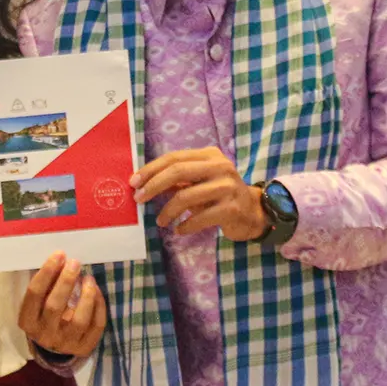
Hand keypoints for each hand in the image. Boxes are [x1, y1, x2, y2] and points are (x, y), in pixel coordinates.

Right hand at [18, 253, 106, 358]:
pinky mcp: (84, 347)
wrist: (53, 348)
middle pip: (54, 306)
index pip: (34, 294)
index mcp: (28, 321)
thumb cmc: (44, 316)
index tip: (59, 255)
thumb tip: (61, 260)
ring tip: (88, 278)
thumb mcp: (38, 303)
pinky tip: (96, 291)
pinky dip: (99, 306)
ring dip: (86, 295)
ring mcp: (65, 343)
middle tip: (74, 263)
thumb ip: (46, 285)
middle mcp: (44, 334)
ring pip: (79, 320)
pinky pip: (96, 326)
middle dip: (66, 281)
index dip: (47, 272)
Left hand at [132, 149, 268, 240]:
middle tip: (139, 199)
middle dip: (153, 186)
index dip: (151, 169)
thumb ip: (178, 179)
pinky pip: (200, 218)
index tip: (134, 182)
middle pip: (178, 171)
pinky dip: (185, 225)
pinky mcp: (231, 209)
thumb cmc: (219, 195)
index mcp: (210, 155)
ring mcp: (227, 187)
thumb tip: (143, 183)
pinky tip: (179, 230)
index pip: (174, 157)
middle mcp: (220, 167)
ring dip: (168, 211)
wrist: (252, 212)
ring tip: (160, 221)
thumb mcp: (200, 181)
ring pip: (186, 196)